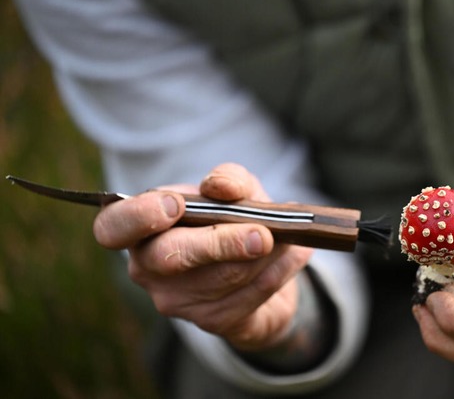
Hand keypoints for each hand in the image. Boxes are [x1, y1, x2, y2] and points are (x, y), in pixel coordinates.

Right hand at [93, 163, 312, 350]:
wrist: (259, 266)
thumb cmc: (234, 219)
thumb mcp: (236, 191)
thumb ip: (228, 180)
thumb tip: (220, 187)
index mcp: (141, 228)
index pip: (112, 227)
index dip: (138, 217)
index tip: (176, 205)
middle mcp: (148, 268)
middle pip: (170, 258)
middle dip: (220, 243)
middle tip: (260, 234)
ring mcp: (176, 300)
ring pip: (220, 277)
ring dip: (262, 255)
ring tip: (286, 235)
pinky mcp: (211, 321)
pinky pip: (249, 295)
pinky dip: (278, 271)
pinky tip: (292, 254)